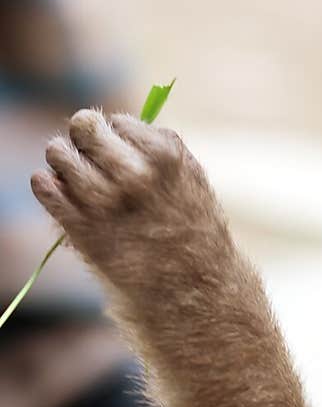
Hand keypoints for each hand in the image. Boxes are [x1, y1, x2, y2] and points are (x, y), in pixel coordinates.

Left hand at [31, 110, 232, 301]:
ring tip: (73, 171)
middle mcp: (132, 175)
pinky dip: (46, 184)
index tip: (123, 151)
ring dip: (61, 158)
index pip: (118, 122)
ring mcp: (103, 201)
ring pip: (58, 153)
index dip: (118, 134)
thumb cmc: (191, 226)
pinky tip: (56, 188)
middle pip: (84, 127)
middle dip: (83, 135)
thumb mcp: (190, 176)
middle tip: (86, 147)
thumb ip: (157, 145)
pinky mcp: (79, 226)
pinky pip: (44, 187)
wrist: (189, 285)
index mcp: (163, 156)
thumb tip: (112, 124)